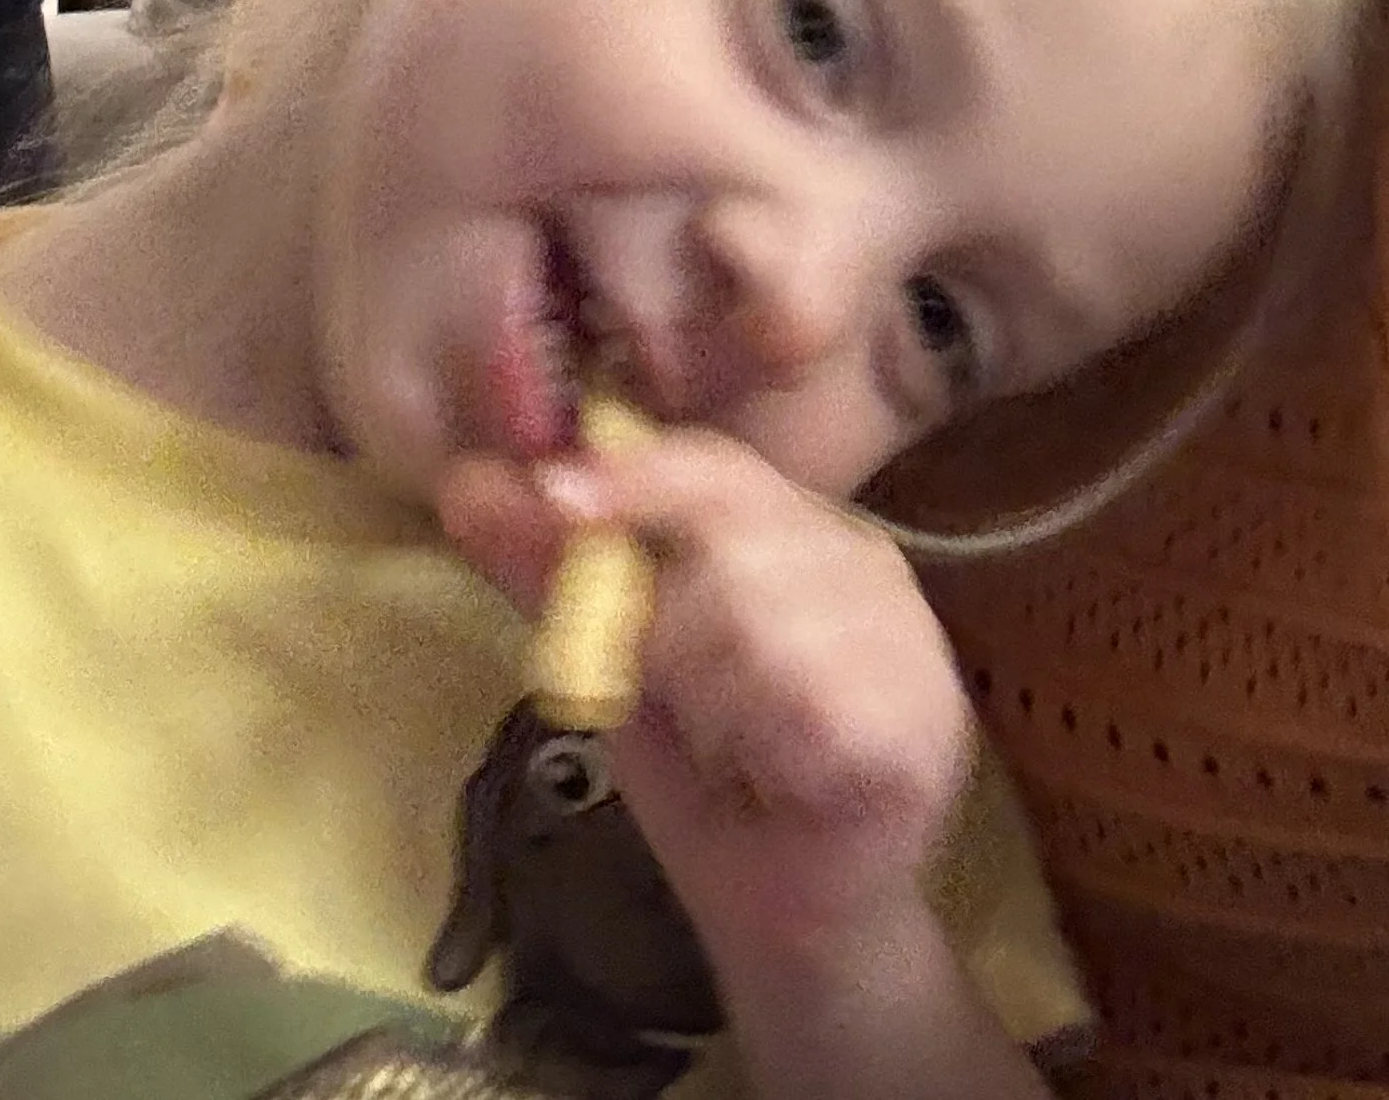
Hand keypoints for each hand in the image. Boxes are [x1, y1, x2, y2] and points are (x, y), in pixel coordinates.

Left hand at [440, 423, 974, 983]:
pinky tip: (772, 776)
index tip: (555, 494)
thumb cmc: (710, 782)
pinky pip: (810, 703)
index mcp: (799, 530)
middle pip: (733, 539)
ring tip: (730, 747)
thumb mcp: (614, 667)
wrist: (791, 921)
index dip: (634, 475)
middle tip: (671, 700)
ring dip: (712, 698)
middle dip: (664, 628)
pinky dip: (762, 742)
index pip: (717, 466)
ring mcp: (909, 640)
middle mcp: (868, 564)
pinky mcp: (923, 727)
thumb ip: (554, 574)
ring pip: (761, 621)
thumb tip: (464, 484)